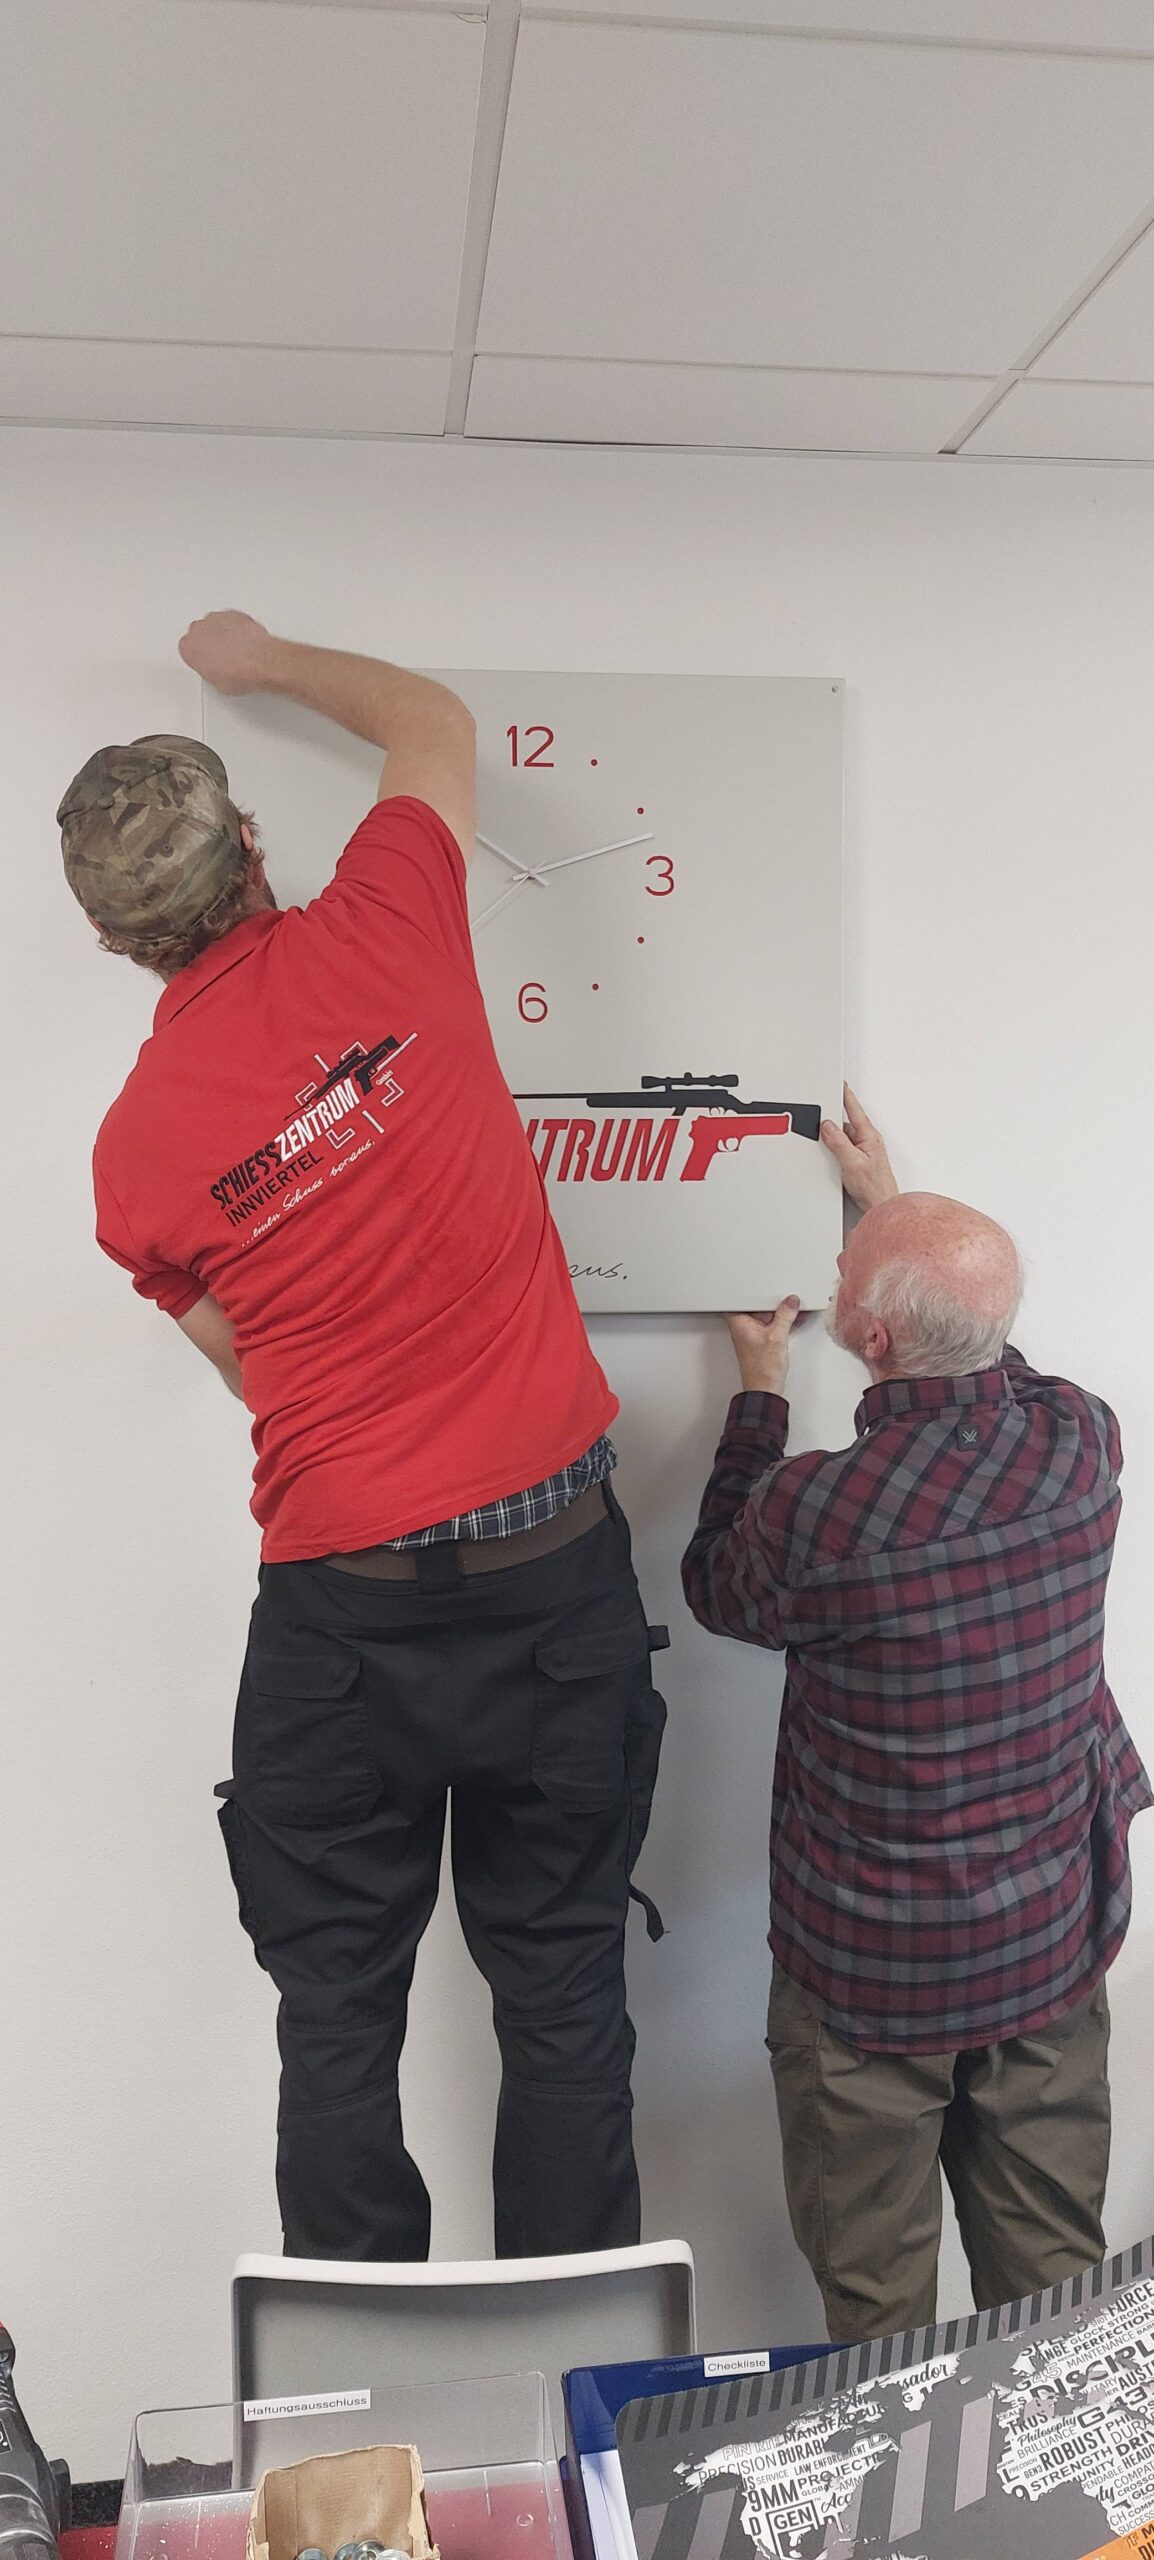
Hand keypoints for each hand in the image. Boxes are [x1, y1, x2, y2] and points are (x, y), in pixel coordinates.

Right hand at [178, 610, 276, 694]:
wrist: (258, 662)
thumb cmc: (237, 672)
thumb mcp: (216, 682)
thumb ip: (209, 669)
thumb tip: (216, 670)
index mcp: (188, 647)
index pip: (187, 649)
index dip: (199, 656)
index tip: (207, 662)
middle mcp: (198, 629)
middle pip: (199, 633)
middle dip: (209, 642)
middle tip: (222, 656)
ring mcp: (215, 619)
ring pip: (215, 624)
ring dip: (223, 634)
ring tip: (235, 650)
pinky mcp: (233, 613)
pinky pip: (231, 619)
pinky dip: (236, 627)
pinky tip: (244, 641)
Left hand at [727, 1298, 800, 1396]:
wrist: (765, 1389)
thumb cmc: (762, 1369)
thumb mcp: (778, 1336)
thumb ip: (785, 1315)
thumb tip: (791, 1302)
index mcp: (739, 1323)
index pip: (741, 1300)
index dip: (752, 1292)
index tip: (765, 1287)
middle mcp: (743, 1328)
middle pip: (756, 1307)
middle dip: (771, 1302)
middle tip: (784, 1298)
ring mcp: (752, 1336)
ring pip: (766, 1317)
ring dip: (779, 1314)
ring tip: (793, 1308)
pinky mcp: (762, 1343)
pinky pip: (772, 1327)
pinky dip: (782, 1323)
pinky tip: (794, 1321)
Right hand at [821, 1085, 897, 1211]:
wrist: (880, 1206)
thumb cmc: (874, 1188)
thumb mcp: (852, 1163)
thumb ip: (839, 1143)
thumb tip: (828, 1126)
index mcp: (869, 1136)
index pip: (854, 1109)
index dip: (845, 1095)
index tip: (839, 1084)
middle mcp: (867, 1141)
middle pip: (846, 1123)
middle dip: (833, 1121)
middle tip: (822, 1116)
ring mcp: (863, 1151)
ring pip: (843, 1136)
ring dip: (833, 1139)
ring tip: (826, 1145)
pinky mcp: (858, 1161)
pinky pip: (843, 1148)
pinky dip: (835, 1149)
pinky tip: (831, 1157)